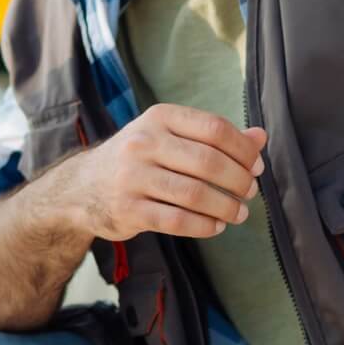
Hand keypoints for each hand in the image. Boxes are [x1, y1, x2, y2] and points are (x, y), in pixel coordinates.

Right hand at [49, 104, 266, 241]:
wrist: (83, 187)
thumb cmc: (138, 159)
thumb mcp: (170, 137)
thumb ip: (214, 137)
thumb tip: (260, 137)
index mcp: (158, 118)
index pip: (214, 129)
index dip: (243, 150)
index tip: (256, 166)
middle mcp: (143, 143)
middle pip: (208, 162)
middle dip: (238, 181)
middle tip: (249, 192)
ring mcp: (132, 177)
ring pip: (196, 195)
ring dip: (226, 207)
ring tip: (238, 213)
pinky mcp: (128, 209)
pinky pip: (178, 221)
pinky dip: (204, 226)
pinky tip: (215, 226)